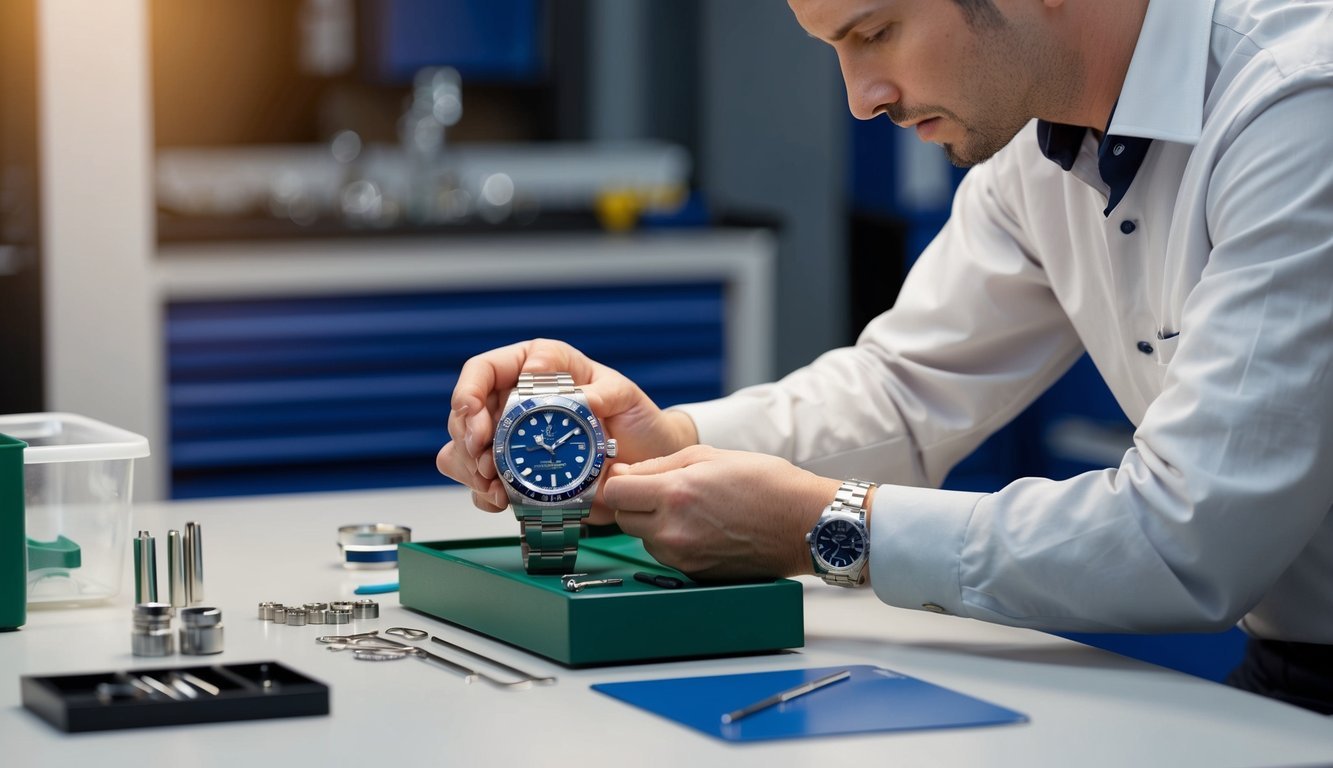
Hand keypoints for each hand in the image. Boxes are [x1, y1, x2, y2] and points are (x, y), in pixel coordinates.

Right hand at [436, 338, 699, 520]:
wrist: (645, 462)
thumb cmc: (634, 419)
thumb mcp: (624, 396)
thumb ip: (602, 391)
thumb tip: (572, 393)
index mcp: (536, 366)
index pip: (483, 370)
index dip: (469, 393)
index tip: (476, 419)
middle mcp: (515, 399)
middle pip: (464, 414)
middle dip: (468, 440)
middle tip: (484, 461)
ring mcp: (510, 437)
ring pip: (463, 450)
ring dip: (471, 470)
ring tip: (494, 485)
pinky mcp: (514, 471)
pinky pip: (480, 483)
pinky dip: (483, 493)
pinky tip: (500, 499)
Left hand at [603, 445, 842, 580]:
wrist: (803, 523)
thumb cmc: (765, 484)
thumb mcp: (709, 456)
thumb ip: (659, 465)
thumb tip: (626, 474)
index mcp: (675, 496)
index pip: (614, 493)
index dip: (620, 482)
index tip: (630, 478)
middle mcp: (673, 532)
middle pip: (623, 519)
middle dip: (635, 503)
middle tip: (663, 491)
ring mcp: (684, 558)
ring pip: (645, 539)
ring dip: (655, 524)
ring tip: (692, 509)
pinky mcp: (695, 574)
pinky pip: (668, 556)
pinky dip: (676, 541)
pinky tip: (704, 528)